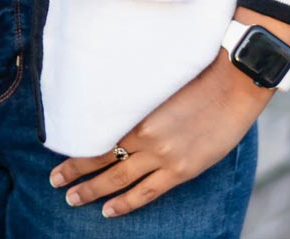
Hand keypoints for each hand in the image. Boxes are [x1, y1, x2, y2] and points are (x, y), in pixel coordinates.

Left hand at [50, 54, 266, 216]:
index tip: (57, 160)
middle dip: (76, 175)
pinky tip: (110, 211)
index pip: (96, 139)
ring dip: (94, 191)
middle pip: (102, 160)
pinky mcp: (183, 170)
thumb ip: (136, 107)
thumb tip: (113, 114)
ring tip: (72, 200)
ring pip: (120, 179)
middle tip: (55, 183)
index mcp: (137, 114)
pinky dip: (127, 203)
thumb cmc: (197, 79)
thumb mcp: (158, 89)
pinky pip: (148, 192)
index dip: (76, 153)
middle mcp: (145, 137)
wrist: (233, 86)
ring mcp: (164, 156)